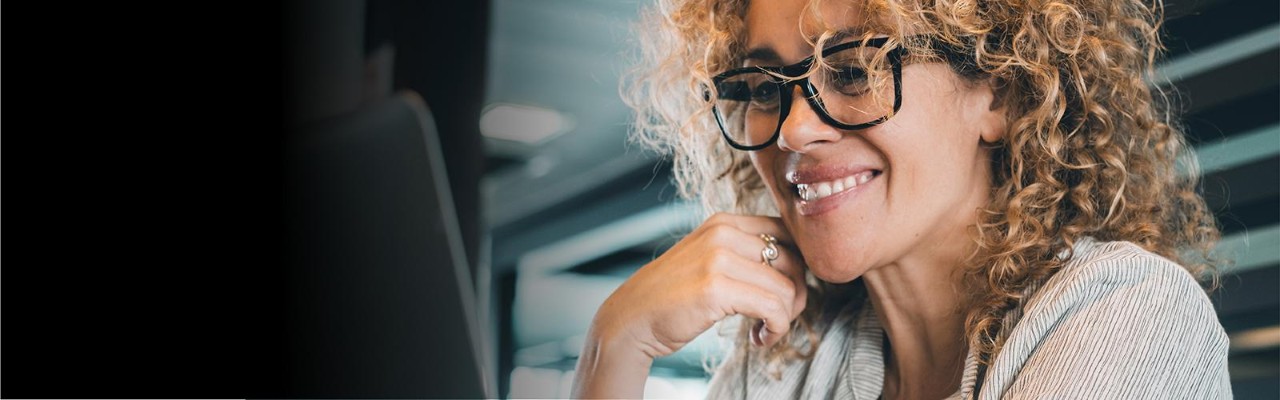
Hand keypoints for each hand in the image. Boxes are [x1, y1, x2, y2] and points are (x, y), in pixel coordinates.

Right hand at [590, 212, 808, 358]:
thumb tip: (795, 269)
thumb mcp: (708, 260)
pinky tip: (759, 338)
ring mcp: (718, 258)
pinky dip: (777, 329)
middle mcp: (723, 233)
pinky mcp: (716, 288)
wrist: (631, 319)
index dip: (797, 267)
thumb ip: (742, 254)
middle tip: (777, 318)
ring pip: (787, 288)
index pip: (787, 234)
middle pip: (793, 261)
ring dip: (785, 318)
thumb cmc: (672, 297)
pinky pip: (773, 308)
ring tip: (764, 331)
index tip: (785, 294)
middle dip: (795, 296)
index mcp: (723, 222)